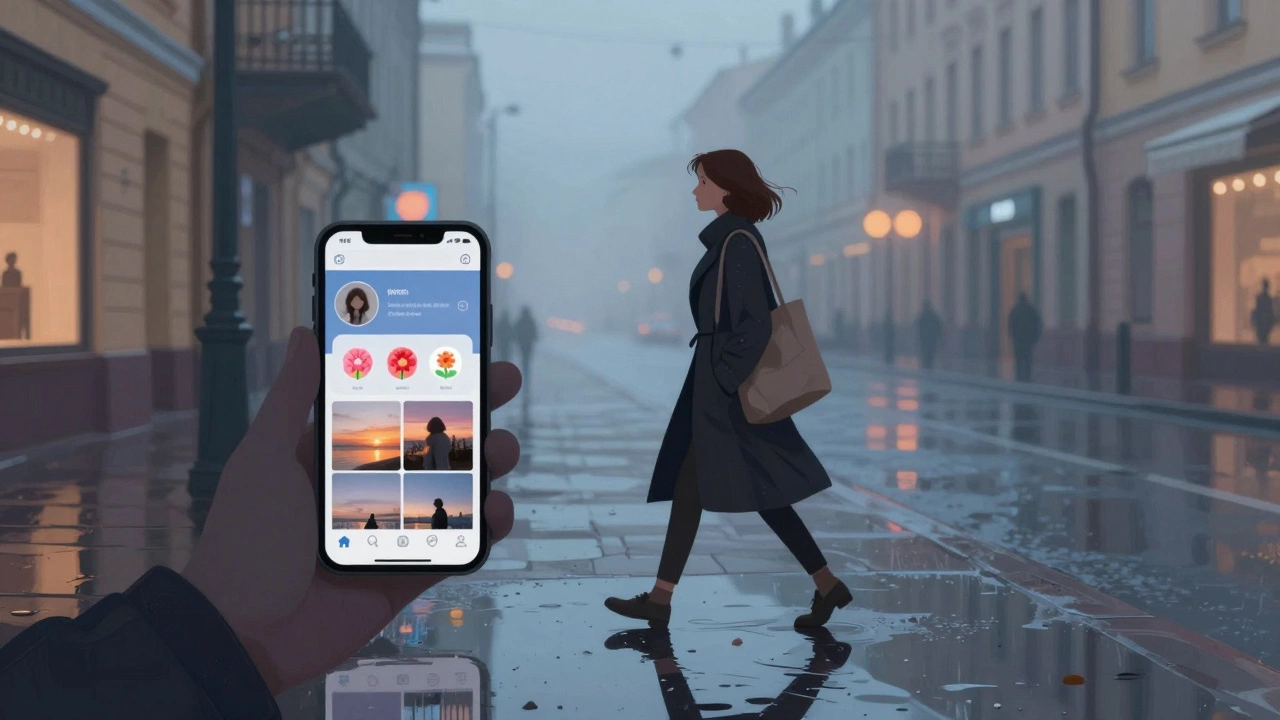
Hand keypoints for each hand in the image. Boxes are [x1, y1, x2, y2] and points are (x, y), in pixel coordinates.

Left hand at [181, 327, 521, 693]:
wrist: (244, 633)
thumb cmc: (245, 540)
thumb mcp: (265, 458)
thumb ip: (292, 398)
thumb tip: (306, 333)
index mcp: (333, 455)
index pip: (392, 404)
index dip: (429, 377)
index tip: (464, 347)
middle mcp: (369, 487)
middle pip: (435, 442)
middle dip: (474, 412)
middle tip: (502, 384)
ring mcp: (393, 531)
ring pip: (458, 488)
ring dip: (489, 464)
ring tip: (501, 449)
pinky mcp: (410, 574)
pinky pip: (461, 545)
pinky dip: (487, 527)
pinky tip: (497, 508)